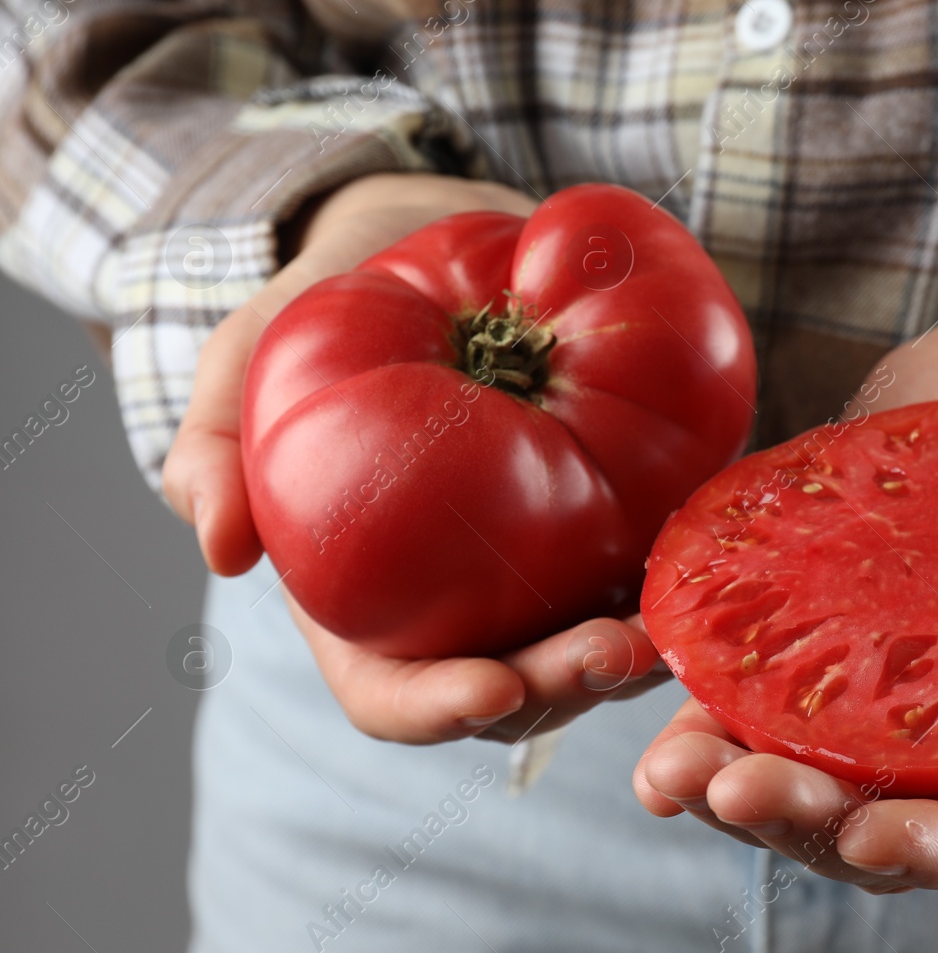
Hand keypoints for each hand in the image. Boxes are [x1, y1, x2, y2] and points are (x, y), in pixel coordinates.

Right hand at [163, 173, 666, 742]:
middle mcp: (457, 607)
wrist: (429, 243)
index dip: (437, 709)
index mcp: (363, 604)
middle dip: (564, 689)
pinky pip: (645, 567)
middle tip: (615, 651)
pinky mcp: (605, 519)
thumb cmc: (328, 309)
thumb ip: (213, 439)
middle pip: (513, 691)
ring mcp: (538, 572)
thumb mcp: (249, 357)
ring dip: (634, 653)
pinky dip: (675, 575)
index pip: (391, 694)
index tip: (493, 689)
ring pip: (589, 648)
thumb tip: (219, 549)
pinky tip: (709, 556)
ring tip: (674, 624)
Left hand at [634, 265, 937, 888]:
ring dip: (724, 772)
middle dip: (799, 821)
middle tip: (723, 787)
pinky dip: (682, 672)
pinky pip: (743, 650)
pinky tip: (622, 665)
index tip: (871, 838)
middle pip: (877, 811)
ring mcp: (880, 660)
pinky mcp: (816, 593)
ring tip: (663, 765)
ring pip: (795, 752)